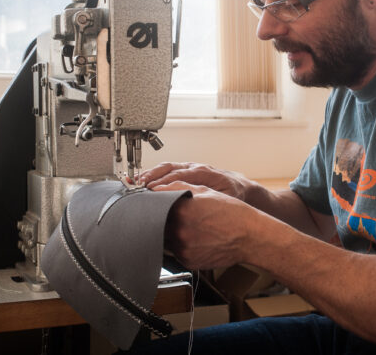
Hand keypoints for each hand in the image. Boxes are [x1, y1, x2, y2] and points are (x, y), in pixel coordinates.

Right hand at [140, 162, 256, 202]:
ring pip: (166, 167)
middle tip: (137, 184)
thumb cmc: (233, 194)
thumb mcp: (225, 198)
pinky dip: (154, 174)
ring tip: (135, 182)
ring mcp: (189, 167)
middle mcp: (194, 167)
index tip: (150, 189)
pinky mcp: (185, 170)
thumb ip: (209, 201)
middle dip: (152, 175)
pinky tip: (143, 181)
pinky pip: (167, 169)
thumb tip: (193, 209)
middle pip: (169, 168)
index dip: (164, 182)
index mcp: (203, 173)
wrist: (240, 186)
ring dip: (150, 173)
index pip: (179, 175)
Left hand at [153, 180, 257, 269]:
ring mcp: (182, 248)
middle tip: (179, 217)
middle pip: (157, 223)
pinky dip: (182, 246)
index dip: (155, 204)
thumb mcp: (206, 192)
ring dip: (171, 233)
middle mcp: (179, 230)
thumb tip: (158, 187)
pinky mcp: (187, 261)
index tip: (157, 204)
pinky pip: (176, 252)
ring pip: (165, 239)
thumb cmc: (232, 213)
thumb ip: (178, 187)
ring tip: (191, 228)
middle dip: (162, 219)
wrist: (250, 236)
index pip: (154, 205)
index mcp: (181, 210)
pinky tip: (197, 239)